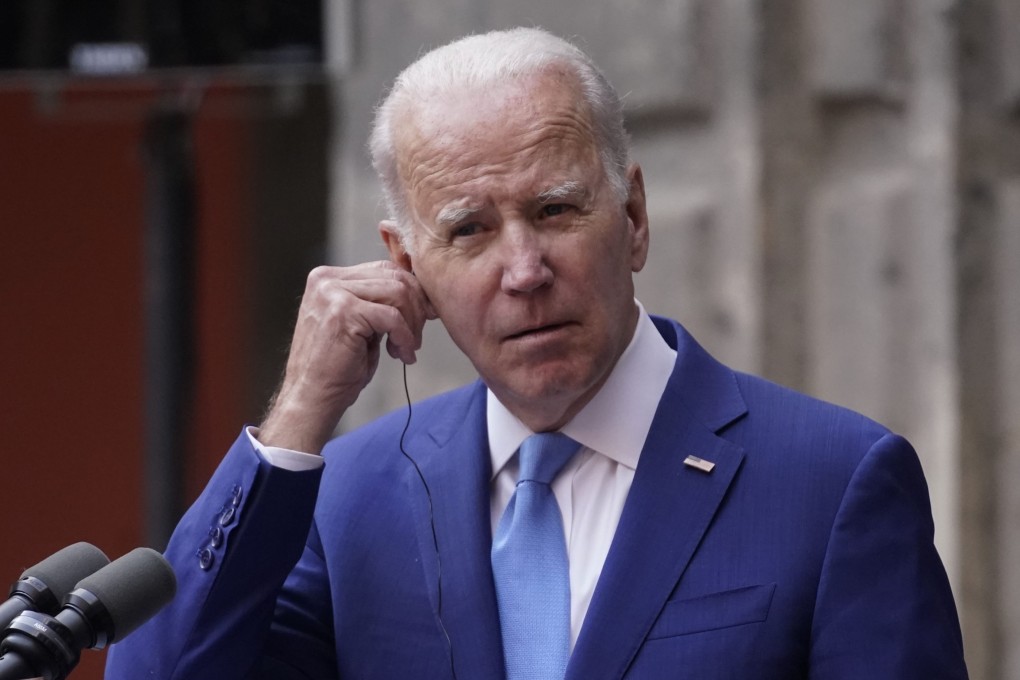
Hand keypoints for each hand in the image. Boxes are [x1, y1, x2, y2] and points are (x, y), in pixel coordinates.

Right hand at [257, 261, 435, 453]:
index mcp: (328, 278)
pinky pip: (392, 317)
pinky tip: (402, 354)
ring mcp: (332, 293)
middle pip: (394, 276)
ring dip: (412, 324)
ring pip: (397, 293)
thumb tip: (420, 293)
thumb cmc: (337, 368)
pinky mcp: (342, 312)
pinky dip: (404, 337)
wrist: (312, 398)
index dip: (412, 291)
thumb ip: (379, 303)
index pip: (384, 269)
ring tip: (407, 348)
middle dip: (416, 307)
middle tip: (417, 337)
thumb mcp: (360, 325)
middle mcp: (326, 280)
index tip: (425, 315)